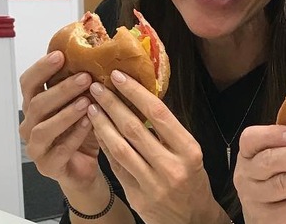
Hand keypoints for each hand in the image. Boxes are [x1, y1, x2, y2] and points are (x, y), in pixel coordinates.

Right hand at [19, 51, 99, 191]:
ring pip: (43, 128)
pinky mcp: (48, 166)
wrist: (87, 166)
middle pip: (37, 103)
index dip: (42, 68)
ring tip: (87, 102)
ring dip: (66, 113)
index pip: (29, 83)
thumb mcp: (84, 103)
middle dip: (62, 89)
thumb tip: (99, 55)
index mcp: (35, 105)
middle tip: (85, 77)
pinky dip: (74, 136)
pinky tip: (90, 124)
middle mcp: (31, 124)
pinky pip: (58, 151)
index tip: (60, 55)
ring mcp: (37, 147)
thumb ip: (83, 84)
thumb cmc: (84, 130)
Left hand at [87, 70, 228, 223]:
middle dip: (113, 104)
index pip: (159, 114)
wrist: (192, 220)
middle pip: (135, 128)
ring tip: (92, 106)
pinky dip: (105, 146)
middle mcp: (171, 166)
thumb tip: (142, 101)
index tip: (118, 77)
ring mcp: (152, 183)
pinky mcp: (136, 195)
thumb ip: (169, 132)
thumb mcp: (191, 154)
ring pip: (120, 147)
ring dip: (103, 124)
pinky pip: (116, 166)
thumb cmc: (193, 181)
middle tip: (97, 86)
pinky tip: (97, 130)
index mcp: (189, 150)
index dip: (135, 93)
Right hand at [234, 125, 285, 223]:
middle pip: (270, 161)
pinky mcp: (266, 219)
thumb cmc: (278, 175)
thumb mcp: (278, 155)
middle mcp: (246, 175)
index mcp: (248, 153)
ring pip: (283, 185)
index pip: (251, 139)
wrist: (266, 214)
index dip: (272, 135)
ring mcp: (254, 198)